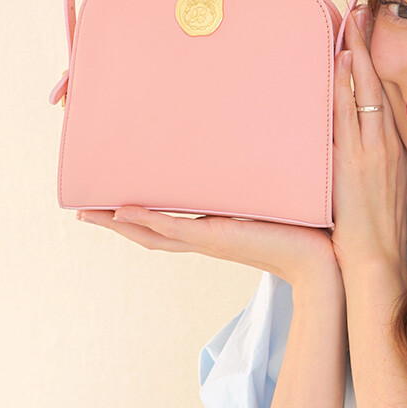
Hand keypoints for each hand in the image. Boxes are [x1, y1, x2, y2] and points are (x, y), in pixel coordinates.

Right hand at [75, 205, 338, 288]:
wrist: (324, 259)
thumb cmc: (308, 230)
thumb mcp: (275, 198)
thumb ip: (260, 179)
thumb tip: (258, 148)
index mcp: (216, 229)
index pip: (168, 224)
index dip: (136, 217)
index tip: (109, 205)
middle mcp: (206, 237)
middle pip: (149, 233)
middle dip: (114, 222)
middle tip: (82, 212)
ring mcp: (208, 240)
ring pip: (153, 232)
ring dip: (119, 224)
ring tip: (88, 214)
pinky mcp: (217, 239)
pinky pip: (174, 230)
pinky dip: (147, 222)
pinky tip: (122, 212)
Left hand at [331, 5, 406, 279]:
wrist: (376, 259)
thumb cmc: (375, 231)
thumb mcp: (381, 189)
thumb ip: (369, 163)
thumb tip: (352, 147)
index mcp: (393, 150)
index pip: (384, 96)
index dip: (375, 63)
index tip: (366, 35)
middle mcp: (385, 145)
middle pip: (377, 85)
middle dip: (368, 47)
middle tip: (359, 12)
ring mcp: (370, 150)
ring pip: (364, 93)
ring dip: (355, 56)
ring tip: (348, 24)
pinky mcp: (353, 161)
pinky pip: (347, 114)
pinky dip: (344, 86)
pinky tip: (339, 62)